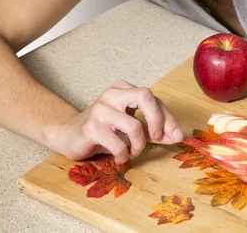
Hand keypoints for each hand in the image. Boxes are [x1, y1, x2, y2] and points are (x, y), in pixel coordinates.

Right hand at [53, 80, 183, 163]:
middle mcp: (112, 94)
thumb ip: (153, 130)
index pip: (154, 99)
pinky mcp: (91, 127)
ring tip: (133, 152)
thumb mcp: (131, 128)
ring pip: (134, 125)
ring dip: (138, 145)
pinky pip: (118, 144)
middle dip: (158, 120)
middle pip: (145, 96)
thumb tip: (177, 136)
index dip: (169, 118)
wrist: (68, 135)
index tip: (178, 136)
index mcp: (124, 89)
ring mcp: (100, 109)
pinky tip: (119, 157)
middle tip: (157, 138)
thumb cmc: (103, 131)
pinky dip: (124, 155)